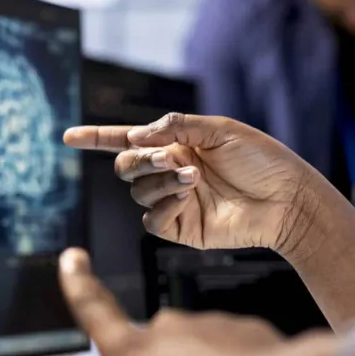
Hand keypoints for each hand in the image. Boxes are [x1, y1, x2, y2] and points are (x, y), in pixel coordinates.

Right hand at [63, 113, 317, 257]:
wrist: (287, 199)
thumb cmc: (262, 160)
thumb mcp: (220, 130)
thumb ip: (176, 126)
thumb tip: (136, 136)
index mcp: (176, 144)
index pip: (128, 140)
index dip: (96, 137)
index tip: (67, 136)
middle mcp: (170, 172)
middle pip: (126, 167)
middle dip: (139, 160)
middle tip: (169, 158)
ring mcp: (174, 202)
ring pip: (137, 192)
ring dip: (159, 180)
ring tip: (194, 178)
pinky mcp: (181, 229)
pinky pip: (151, 219)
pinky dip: (163, 204)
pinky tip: (188, 197)